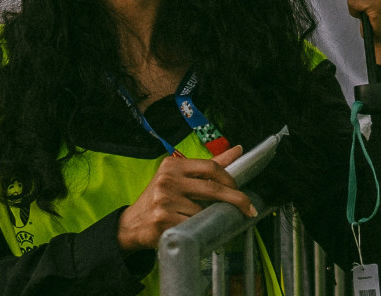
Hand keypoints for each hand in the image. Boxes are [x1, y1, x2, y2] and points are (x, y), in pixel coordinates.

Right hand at [117, 146, 253, 251]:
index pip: (211, 167)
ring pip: (204, 210)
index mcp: (173, 165)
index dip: (231, 179)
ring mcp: (164, 200)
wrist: (131, 224)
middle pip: (212, 188)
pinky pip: (193, 225)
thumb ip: (209, 166)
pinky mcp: (162, 220)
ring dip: (210, 218)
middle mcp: (167, 180)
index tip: (241, 190)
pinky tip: (191, 230)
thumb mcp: (180, 177)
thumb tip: (238, 150)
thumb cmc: (161, 199)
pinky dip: (198, 229)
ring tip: (203, 221)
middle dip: (236, 199)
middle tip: (248, 209)